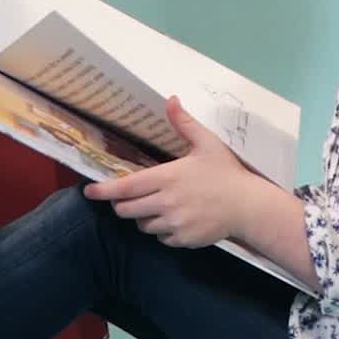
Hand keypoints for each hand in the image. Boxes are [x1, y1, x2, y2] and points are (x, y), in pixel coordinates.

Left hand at [84, 96, 272, 248]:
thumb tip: (170, 99)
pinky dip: (163, 230)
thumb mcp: (207, 143)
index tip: (90, 191)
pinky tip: (177, 219)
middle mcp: (166, 203)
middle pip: (126, 210)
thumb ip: (184, 123)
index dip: (104, 190)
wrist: (248, 206)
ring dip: (144, 217)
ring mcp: (174, 223)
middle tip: (131, 196)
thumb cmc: (226, 172)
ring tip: (160, 206)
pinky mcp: (182, 239)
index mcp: (168, 177)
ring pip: (142, 225)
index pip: (125, 187)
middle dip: (123, 204)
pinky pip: (161, 238)